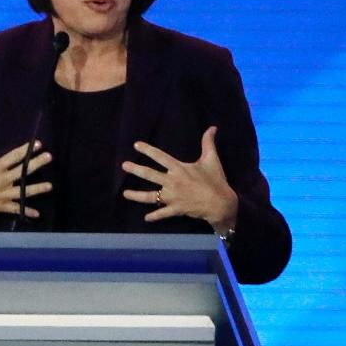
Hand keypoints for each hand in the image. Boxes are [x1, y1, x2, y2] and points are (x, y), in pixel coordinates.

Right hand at [0, 126, 51, 229]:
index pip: (13, 157)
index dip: (25, 150)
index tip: (38, 144)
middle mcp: (1, 181)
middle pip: (22, 171)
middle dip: (37, 164)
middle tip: (49, 157)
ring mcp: (2, 194)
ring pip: (23, 191)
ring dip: (37, 189)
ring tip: (50, 186)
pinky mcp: (1, 206)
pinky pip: (16, 209)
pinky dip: (26, 211)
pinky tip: (37, 214)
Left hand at [122, 126, 237, 231]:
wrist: (221, 203)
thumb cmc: (215, 180)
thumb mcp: (212, 159)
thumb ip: (208, 143)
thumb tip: (212, 127)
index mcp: (179, 169)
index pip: (160, 157)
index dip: (148, 150)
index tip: (136, 145)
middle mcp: (172, 182)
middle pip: (150, 175)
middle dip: (136, 170)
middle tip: (124, 166)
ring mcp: (172, 197)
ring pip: (151, 196)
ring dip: (137, 195)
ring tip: (125, 194)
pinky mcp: (176, 209)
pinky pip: (162, 213)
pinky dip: (154, 216)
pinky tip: (146, 218)